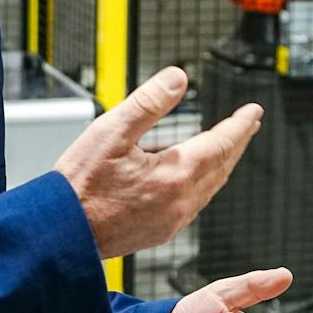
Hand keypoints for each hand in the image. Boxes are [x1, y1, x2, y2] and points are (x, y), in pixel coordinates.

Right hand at [54, 67, 261, 258]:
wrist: (59, 234)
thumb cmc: (79, 186)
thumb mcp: (111, 132)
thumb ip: (149, 103)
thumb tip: (178, 78)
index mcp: (174, 175)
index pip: (221, 143)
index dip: (240, 124)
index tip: (253, 111)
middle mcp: (179, 202)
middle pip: (222, 166)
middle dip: (237, 142)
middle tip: (247, 124)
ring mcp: (171, 221)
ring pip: (210, 187)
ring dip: (221, 163)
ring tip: (226, 146)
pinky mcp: (158, 232)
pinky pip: (194, 203)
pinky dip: (203, 182)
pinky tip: (192, 176)